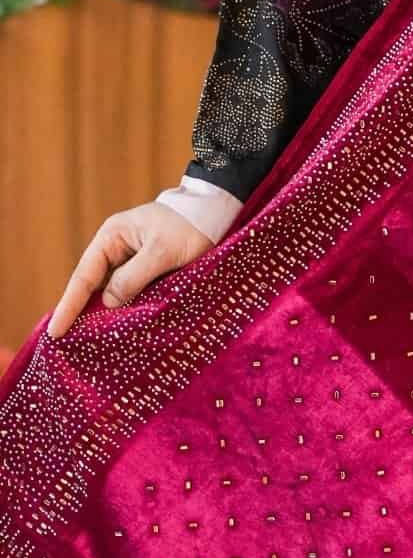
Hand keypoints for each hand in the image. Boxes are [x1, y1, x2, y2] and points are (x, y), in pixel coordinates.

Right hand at [47, 203, 214, 339]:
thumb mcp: (161, 252)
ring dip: (106, 313)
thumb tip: (109, 303)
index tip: (56, 331)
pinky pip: (130, 292)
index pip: (84, 276)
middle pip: (93, 286)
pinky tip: (120, 327)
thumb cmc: (188, 228)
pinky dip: (125, 309)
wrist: (212, 214)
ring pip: (112, 292)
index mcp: (111, 237)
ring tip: (90, 341)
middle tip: (68, 342)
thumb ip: (133, 277)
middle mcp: (115, 249)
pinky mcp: (147, 270)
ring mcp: (130, 260)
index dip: (70, 305)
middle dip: (82, 312)